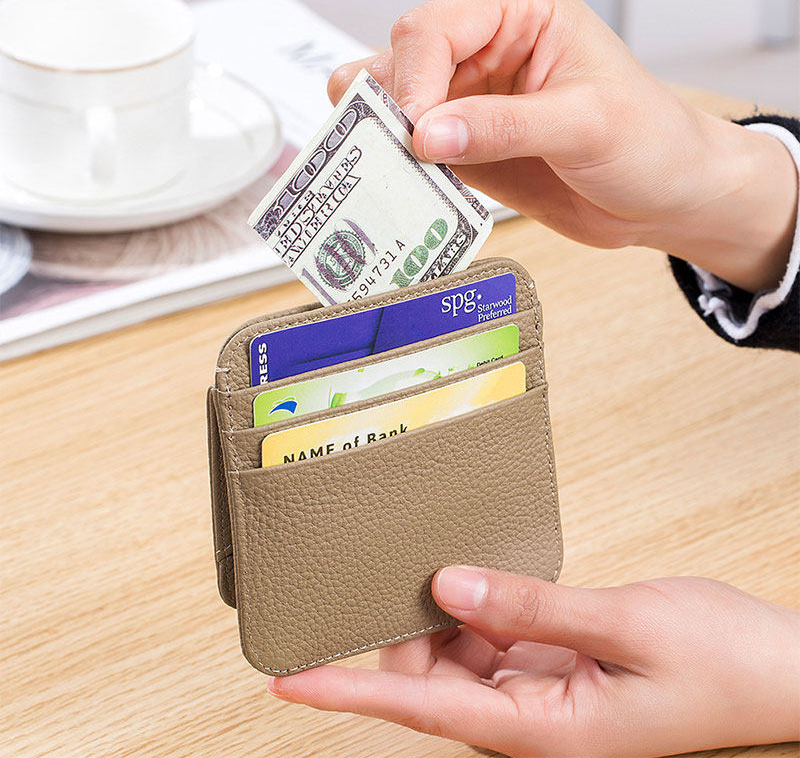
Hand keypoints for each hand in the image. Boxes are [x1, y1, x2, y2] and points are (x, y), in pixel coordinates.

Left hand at [268, 568, 799, 756]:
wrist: (783, 675)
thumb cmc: (724, 668)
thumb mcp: (628, 628)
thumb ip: (531, 608)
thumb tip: (447, 586)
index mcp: (542, 731)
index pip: (421, 713)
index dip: (348, 693)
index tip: (290, 681)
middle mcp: (531, 719)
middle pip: (432, 678)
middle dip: (404, 631)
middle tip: (386, 570)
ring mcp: (542, 693)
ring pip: (460, 654)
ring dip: (444, 615)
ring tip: (429, 564)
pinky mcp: (555, 666)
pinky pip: (495, 637)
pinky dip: (481, 607)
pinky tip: (479, 576)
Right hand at [328, 0, 797, 292]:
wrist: (662, 195)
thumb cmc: (649, 141)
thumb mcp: (585, 127)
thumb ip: (503, 127)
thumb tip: (428, 134)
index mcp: (518, 4)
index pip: (432, 30)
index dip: (413, 84)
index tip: (418, 139)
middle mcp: (483, 41)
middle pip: (398, 61)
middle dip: (391, 112)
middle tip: (398, 160)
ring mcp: (468, 92)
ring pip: (391, 103)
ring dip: (385, 141)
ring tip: (399, 178)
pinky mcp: (462, 139)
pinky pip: (409, 148)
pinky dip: (401, 170)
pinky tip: (414, 191)